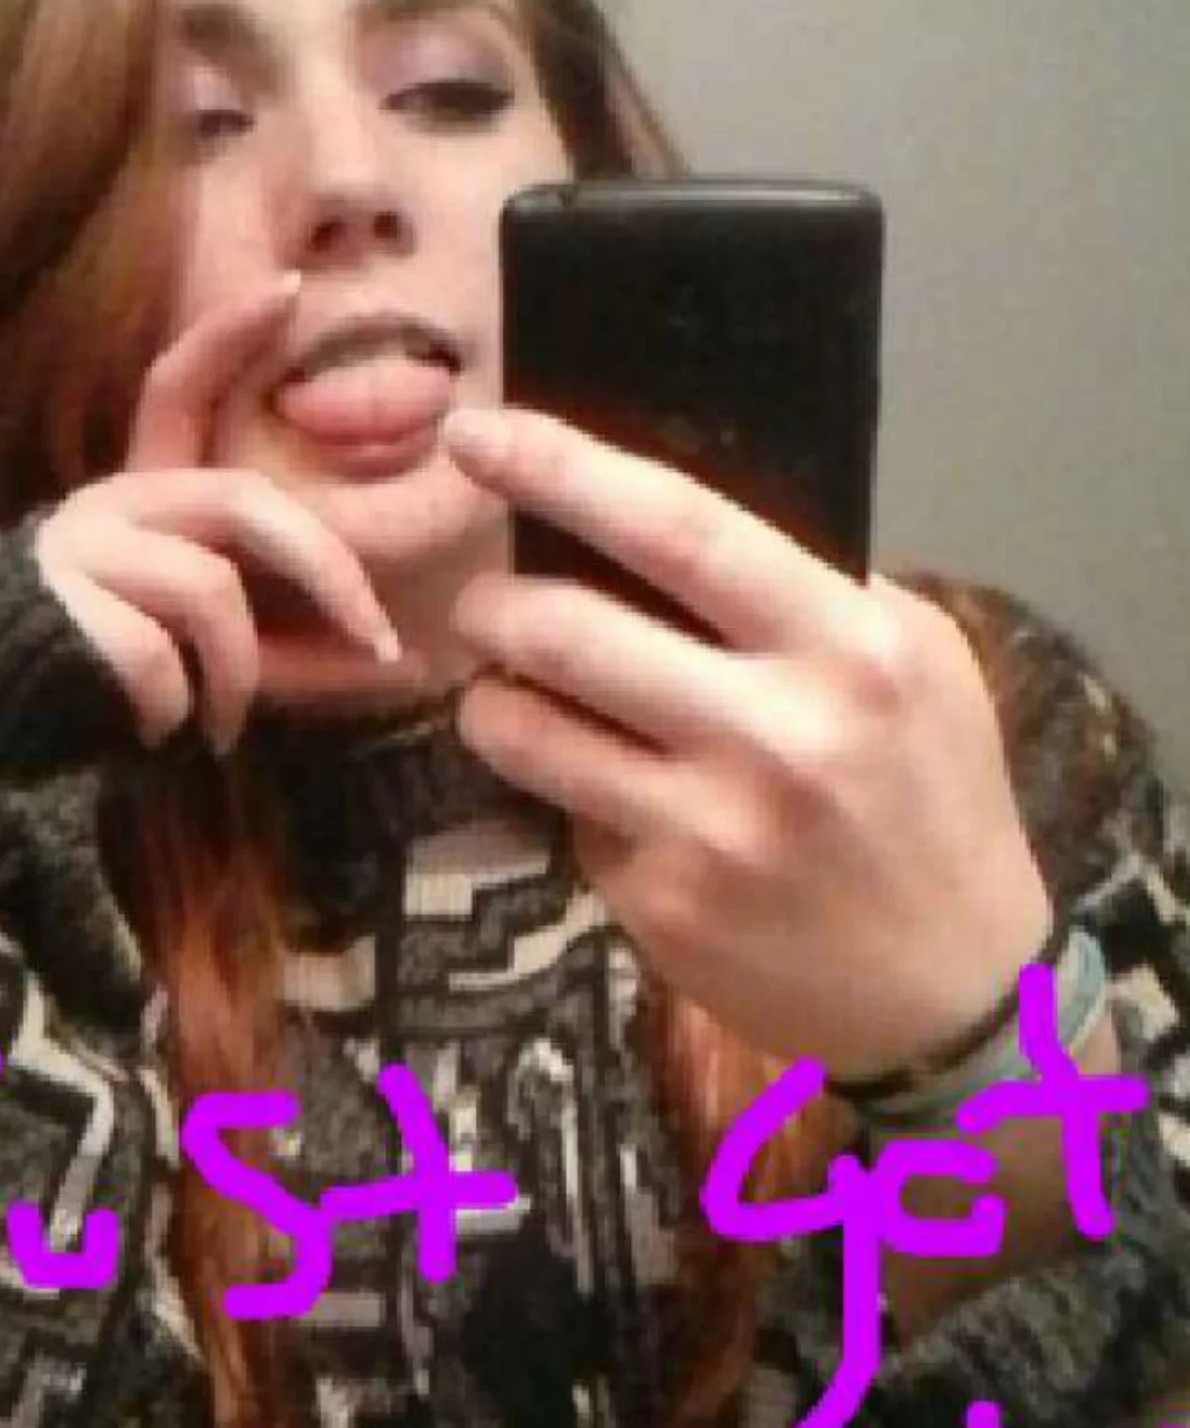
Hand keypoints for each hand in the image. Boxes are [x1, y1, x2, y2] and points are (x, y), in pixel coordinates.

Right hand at [34, 282, 403, 754]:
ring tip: (223, 726)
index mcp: (148, 496)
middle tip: (378, 644)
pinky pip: (158, 654)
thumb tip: (410, 665)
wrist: (1, 737)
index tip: (291, 288)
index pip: (180, 390)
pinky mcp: (59, 601)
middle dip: (327, 571)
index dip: (228, 336)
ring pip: (210, 589)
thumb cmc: (125, 689)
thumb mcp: (227, 661)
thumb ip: (304, 654)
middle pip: (243, 501)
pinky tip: (158, 731)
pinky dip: (176, 708)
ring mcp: (81, 544)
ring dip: (239, 676)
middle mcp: (111, 500)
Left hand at [441, 406, 1051, 1082]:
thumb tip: (660, 518)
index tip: (477, 436)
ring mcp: (710, 831)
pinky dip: (569, 798)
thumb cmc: (933, 804)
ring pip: (530, 732)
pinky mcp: (663, 907)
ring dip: (488, 701)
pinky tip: (611, 803)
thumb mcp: (917, 665)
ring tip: (499, 693)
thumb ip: (810, 592)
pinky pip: (571, 820)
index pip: (676, 527)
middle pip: (568, 630)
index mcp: (850, 647)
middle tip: (476, 602)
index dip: (560, 469)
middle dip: (490, 605)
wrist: (952, 990)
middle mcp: (777, 735)